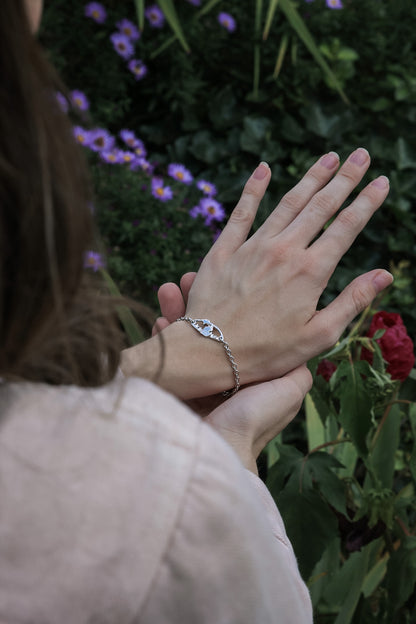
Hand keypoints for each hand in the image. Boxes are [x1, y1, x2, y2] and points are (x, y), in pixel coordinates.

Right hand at [153, 273, 312, 468]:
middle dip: (201, 301)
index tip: (229, 279)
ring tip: (170, 290)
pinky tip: (160, 319)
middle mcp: (227, 370)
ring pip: (189, 333)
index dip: (235, 301)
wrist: (217, 447)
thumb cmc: (256, 417)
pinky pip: (170, 350)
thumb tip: (301, 348)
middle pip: (213, 324)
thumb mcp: (290, 388)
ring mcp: (200, 377)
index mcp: (253, 370)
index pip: (244, 325)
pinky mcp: (177, 383)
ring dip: (180, 310)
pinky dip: (164, 332)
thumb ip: (297, 366)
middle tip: (188, 278)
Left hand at [183, 149, 391, 387]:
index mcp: (310, 272)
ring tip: (329, 157)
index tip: (382, 181)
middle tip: (361, 155)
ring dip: (310, 177)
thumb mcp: (318, 336)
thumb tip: (383, 275)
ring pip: (287, 203)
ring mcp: (253, 246)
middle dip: (344, 179)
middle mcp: (284, 251)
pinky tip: (263, 169)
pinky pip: (242, 211)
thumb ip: (352, 302)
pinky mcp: (225, 249)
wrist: (209, 352)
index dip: (367, 202)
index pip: (346, 227)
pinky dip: (253, 188)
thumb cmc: (267, 352)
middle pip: (320, 206)